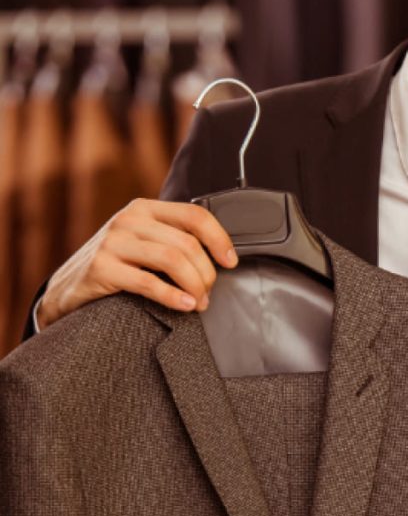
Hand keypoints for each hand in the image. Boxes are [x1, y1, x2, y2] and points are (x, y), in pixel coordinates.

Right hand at [37, 199, 237, 328]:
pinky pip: (149, 282)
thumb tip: (220, 257)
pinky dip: (174, 297)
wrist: (68, 288)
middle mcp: (129, 219)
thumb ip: (173, 240)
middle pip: (188, 244)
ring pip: (173, 260)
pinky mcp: (102, 268)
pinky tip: (185, 306)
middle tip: (208, 294)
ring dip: (194, 286)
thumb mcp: (144, 243)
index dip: (220, 239)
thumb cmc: (117, 267)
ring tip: (199, 303)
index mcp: (145, 209)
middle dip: (206, 274)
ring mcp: (113, 242)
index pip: (195, 215)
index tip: (231, 263)